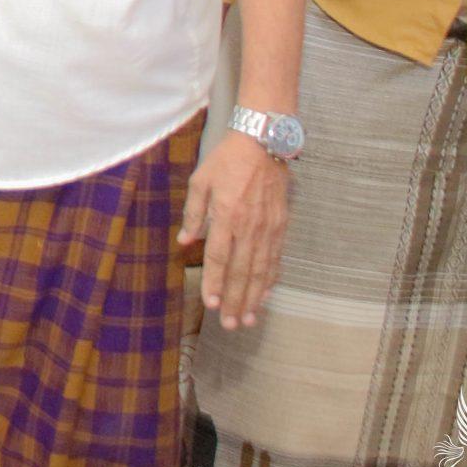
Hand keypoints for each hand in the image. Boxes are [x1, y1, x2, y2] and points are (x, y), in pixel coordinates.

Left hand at [180, 130, 288, 330]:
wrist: (264, 142)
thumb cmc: (227, 159)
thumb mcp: (200, 181)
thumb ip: (193, 214)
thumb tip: (184, 241)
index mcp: (226, 215)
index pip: (220, 257)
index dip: (216, 283)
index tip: (212, 304)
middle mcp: (249, 226)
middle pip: (242, 271)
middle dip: (236, 300)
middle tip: (232, 325)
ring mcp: (269, 227)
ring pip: (262, 270)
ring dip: (255, 297)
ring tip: (249, 319)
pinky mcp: (282, 224)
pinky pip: (276, 258)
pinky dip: (271, 279)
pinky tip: (266, 294)